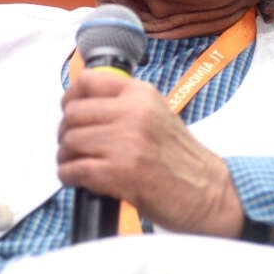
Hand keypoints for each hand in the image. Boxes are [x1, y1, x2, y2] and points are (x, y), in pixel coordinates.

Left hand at [57, 69, 243, 237]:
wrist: (207, 193)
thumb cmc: (182, 159)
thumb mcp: (157, 114)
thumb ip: (125, 105)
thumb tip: (81, 106)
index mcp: (141, 94)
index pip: (88, 81)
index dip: (71, 97)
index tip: (69, 110)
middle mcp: (133, 113)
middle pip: (73, 114)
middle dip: (66, 132)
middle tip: (72, 146)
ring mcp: (125, 142)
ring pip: (70, 142)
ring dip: (66, 157)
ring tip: (76, 164)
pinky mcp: (118, 172)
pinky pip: (74, 169)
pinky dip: (69, 176)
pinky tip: (78, 179)